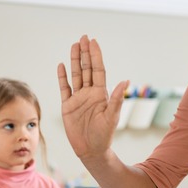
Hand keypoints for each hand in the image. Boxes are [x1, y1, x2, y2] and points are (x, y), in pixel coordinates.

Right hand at [57, 35, 128, 160]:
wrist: (91, 150)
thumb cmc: (104, 135)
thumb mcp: (112, 116)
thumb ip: (117, 98)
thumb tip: (125, 81)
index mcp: (101, 93)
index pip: (98, 70)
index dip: (96, 56)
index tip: (93, 42)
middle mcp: (89, 93)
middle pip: (87, 69)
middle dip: (85, 53)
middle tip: (83, 37)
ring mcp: (78, 98)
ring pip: (75, 75)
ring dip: (75, 60)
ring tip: (74, 45)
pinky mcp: (67, 105)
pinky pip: (64, 88)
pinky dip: (62, 77)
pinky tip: (61, 65)